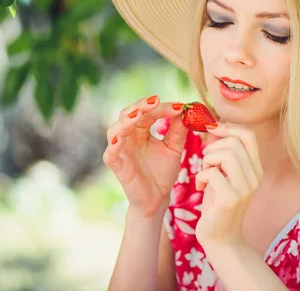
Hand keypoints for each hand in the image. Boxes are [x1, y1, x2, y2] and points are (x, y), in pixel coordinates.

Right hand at [103, 96, 188, 217]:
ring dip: (125, 121)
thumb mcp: (174, 148)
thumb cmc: (163, 172)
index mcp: (141, 131)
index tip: (179, 106)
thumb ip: (179, 129)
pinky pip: (110, 155)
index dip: (161, 108)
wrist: (158, 198)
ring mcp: (120, 151)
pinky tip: (120, 139)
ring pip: (115, 130)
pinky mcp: (117, 167)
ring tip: (138, 114)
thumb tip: (188, 108)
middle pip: (127, 114)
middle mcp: (128, 137)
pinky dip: (113, 146)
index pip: (147, 112)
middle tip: (154, 101)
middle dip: (140, 106)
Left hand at [195, 122, 263, 246]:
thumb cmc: (218, 203)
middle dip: (212, 147)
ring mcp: (245, 188)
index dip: (228, 127)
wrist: (221, 239)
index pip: (248, 135)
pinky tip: (201, 189)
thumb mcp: (222, 173)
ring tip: (204, 175)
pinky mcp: (231, 199)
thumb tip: (213, 126)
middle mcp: (255, 177)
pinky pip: (212, 173)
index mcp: (255, 168)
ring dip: (207, 161)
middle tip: (206, 164)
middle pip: (234, 142)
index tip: (210, 129)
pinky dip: (201, 177)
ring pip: (224, 154)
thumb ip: (221, 152)